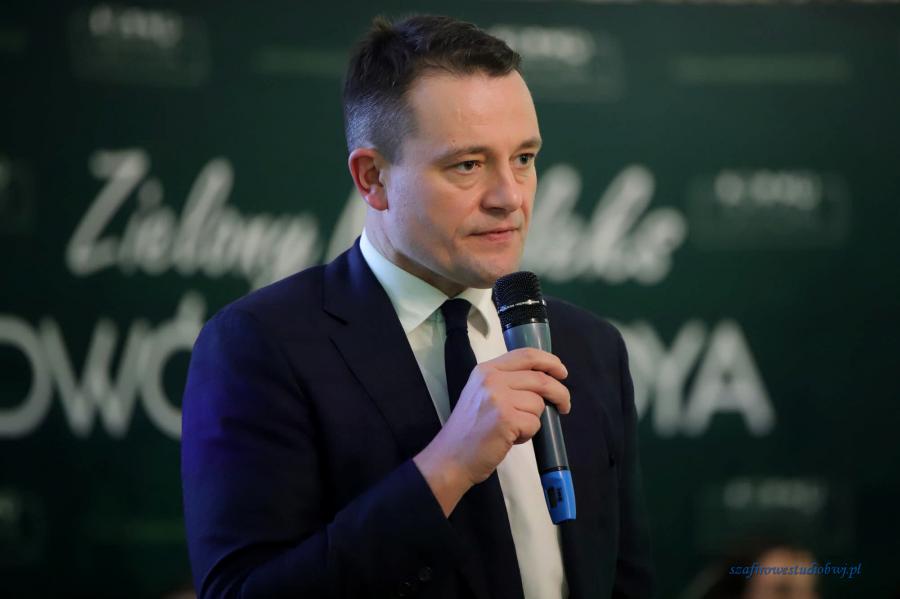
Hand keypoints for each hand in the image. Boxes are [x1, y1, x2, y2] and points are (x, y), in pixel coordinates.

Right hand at [413, 348, 569, 515]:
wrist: (450, 457)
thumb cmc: (468, 430)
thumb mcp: (481, 394)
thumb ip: (505, 382)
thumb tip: (541, 381)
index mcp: (486, 370)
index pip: (526, 355)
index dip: (550, 361)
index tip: (561, 372)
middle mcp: (492, 379)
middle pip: (540, 379)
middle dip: (559, 393)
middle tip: (564, 406)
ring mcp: (499, 398)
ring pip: (538, 404)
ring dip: (534, 420)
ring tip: (514, 429)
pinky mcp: (506, 419)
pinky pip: (535, 424)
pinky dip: (528, 434)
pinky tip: (511, 438)